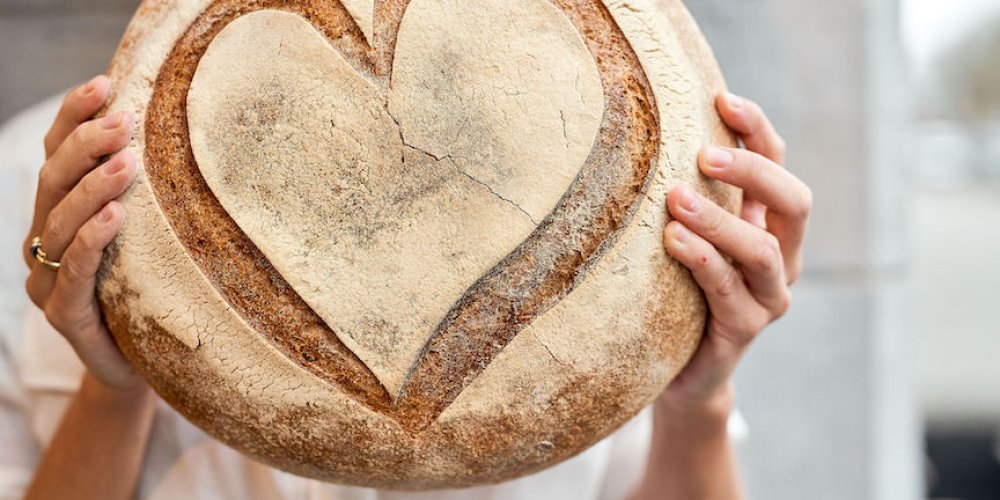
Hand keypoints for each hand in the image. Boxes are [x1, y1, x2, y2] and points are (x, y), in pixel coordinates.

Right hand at [22, 75, 144, 394]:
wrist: (141, 367)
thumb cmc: (147, 292)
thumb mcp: (148, 237)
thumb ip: (145, 195)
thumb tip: (179, 135)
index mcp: (60, 215)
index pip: (57, 154)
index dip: (73, 116)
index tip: (105, 81)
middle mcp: (44, 242)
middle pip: (53, 180)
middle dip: (86, 144)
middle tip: (124, 120)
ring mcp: (49, 280)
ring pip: (59, 221)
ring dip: (93, 186)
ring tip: (127, 160)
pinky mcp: (66, 316)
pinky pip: (72, 272)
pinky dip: (91, 241)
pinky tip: (115, 216)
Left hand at [658, 92, 810, 415]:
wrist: (680, 371)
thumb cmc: (681, 291)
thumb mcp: (689, 235)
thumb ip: (690, 195)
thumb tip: (654, 130)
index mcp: (773, 226)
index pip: (779, 165)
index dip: (757, 130)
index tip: (721, 98)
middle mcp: (783, 259)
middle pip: (794, 201)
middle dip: (753, 171)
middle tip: (703, 155)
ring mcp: (768, 298)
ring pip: (762, 251)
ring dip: (720, 220)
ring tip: (676, 199)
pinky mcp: (743, 331)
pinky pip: (729, 292)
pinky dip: (703, 261)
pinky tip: (673, 241)